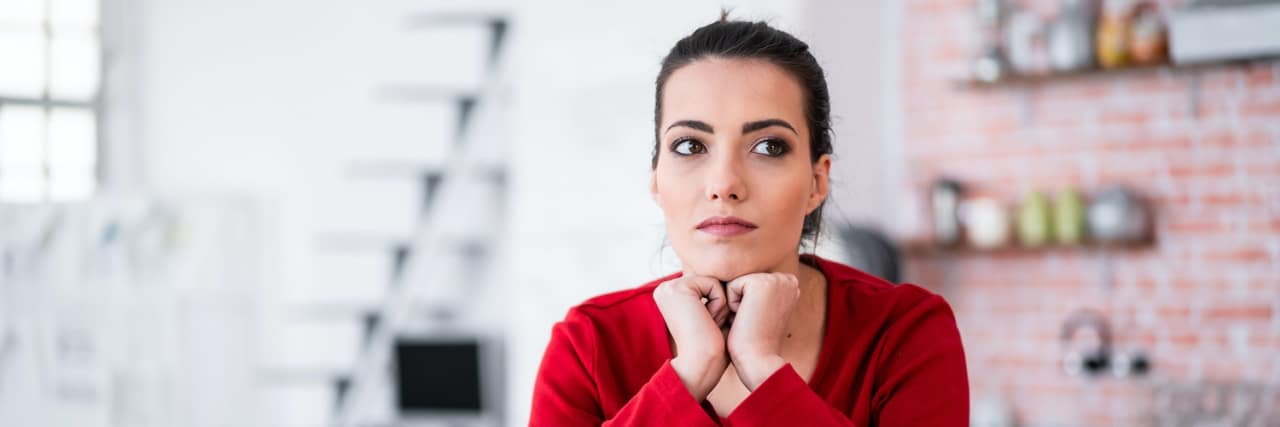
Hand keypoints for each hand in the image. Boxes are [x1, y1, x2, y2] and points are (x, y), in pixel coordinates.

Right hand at [653, 275, 729, 399]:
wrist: (700, 366)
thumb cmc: (710, 350)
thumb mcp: (710, 318)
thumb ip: (712, 297)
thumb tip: (730, 281)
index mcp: (670, 296)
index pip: (707, 286)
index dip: (717, 307)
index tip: (707, 328)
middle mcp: (665, 289)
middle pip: (711, 282)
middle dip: (719, 305)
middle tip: (709, 328)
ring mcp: (669, 287)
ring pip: (714, 282)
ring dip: (720, 306)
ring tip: (708, 325)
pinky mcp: (679, 288)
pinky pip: (715, 284)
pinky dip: (719, 305)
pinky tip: (708, 321)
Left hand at [725, 272, 799, 389]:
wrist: (760, 360)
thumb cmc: (757, 343)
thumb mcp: (765, 313)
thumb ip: (761, 295)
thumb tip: (749, 287)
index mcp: (790, 285)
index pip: (753, 283)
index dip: (748, 303)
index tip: (760, 321)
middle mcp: (787, 279)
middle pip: (745, 281)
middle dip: (742, 302)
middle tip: (754, 323)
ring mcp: (775, 280)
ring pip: (737, 283)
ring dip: (736, 304)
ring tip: (750, 321)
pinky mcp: (759, 283)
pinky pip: (730, 287)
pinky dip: (731, 306)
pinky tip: (745, 318)